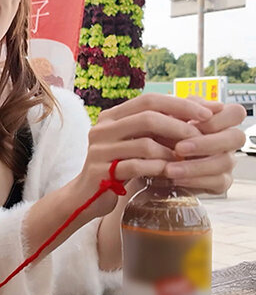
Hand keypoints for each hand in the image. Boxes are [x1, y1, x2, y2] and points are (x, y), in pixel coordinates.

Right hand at [74, 93, 212, 216]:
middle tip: (199, 137)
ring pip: (144, 144)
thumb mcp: (134, 142)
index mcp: (110, 117)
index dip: (179, 104)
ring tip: (183, 160)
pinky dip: (157, 168)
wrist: (87, 195)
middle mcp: (101, 129)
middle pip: (147, 117)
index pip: (148, 100)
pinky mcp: (100, 172)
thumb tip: (197, 112)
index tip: (207, 113)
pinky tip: (167, 172)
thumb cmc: (118, 166)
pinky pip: (136, 167)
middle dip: (179, 127)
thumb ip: (155, 128)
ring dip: (170, 152)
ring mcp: (99, 150)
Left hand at [166, 98, 245, 193]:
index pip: (236, 113)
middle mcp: (227, 140)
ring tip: (169, 169)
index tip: (193, 123)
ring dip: (195, 166)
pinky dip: (195, 180)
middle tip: (179, 148)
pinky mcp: (220, 181)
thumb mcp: (168, 116)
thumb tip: (202, 104)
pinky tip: (175, 179)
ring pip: (225, 162)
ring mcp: (226, 161)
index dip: (218, 118)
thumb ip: (184, 108)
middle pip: (236, 138)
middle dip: (206, 143)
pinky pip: (217, 182)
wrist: (148, 157)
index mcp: (220, 121)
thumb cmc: (161, 134)